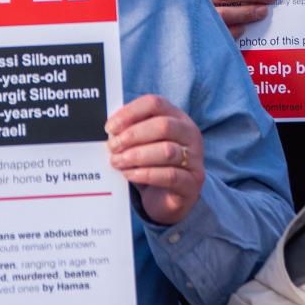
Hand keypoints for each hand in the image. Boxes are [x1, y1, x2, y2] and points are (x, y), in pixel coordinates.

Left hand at [106, 95, 203, 224]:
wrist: (169, 200)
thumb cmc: (152, 166)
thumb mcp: (142, 145)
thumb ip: (130, 132)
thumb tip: (111, 129)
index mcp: (177, 118)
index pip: (155, 103)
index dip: (130, 113)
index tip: (110, 127)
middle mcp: (190, 135)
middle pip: (163, 125)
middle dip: (132, 135)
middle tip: (112, 147)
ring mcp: (194, 159)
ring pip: (167, 150)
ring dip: (137, 156)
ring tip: (118, 162)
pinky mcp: (192, 183)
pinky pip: (170, 175)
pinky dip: (146, 174)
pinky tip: (130, 175)